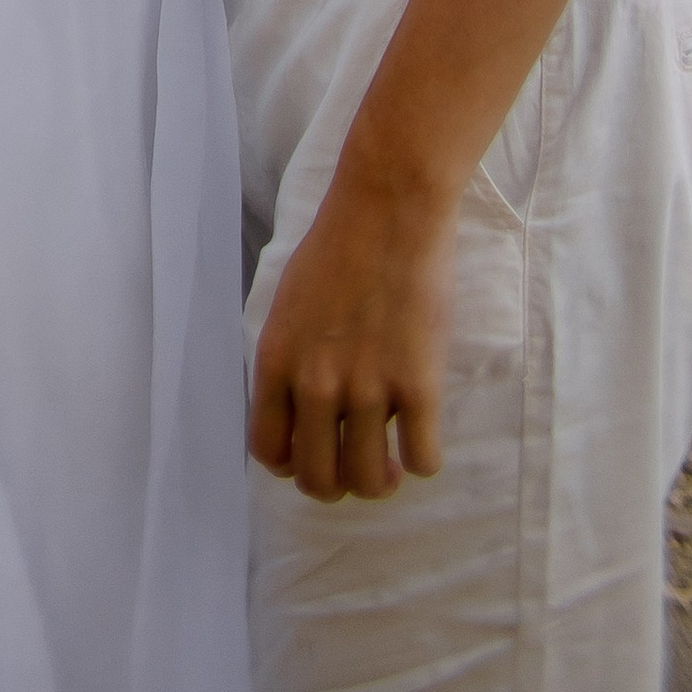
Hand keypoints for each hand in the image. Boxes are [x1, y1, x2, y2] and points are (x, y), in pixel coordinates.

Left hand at [249, 166, 457, 501]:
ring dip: (381, 480)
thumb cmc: (340, 246)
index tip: (315, 452)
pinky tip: (422, 434)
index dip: (293, 465)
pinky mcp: (418, 384)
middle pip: (317, 480)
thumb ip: (290, 359)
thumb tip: (300, 413)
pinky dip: (423, 459)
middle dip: (338, 484)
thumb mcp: (289, 304)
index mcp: (277, 361)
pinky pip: (423, 461)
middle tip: (358, 462)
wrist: (389, 207)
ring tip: (390, 457)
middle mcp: (314, 382)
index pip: (268, 452)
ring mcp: (367, 387)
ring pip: (368, 480)